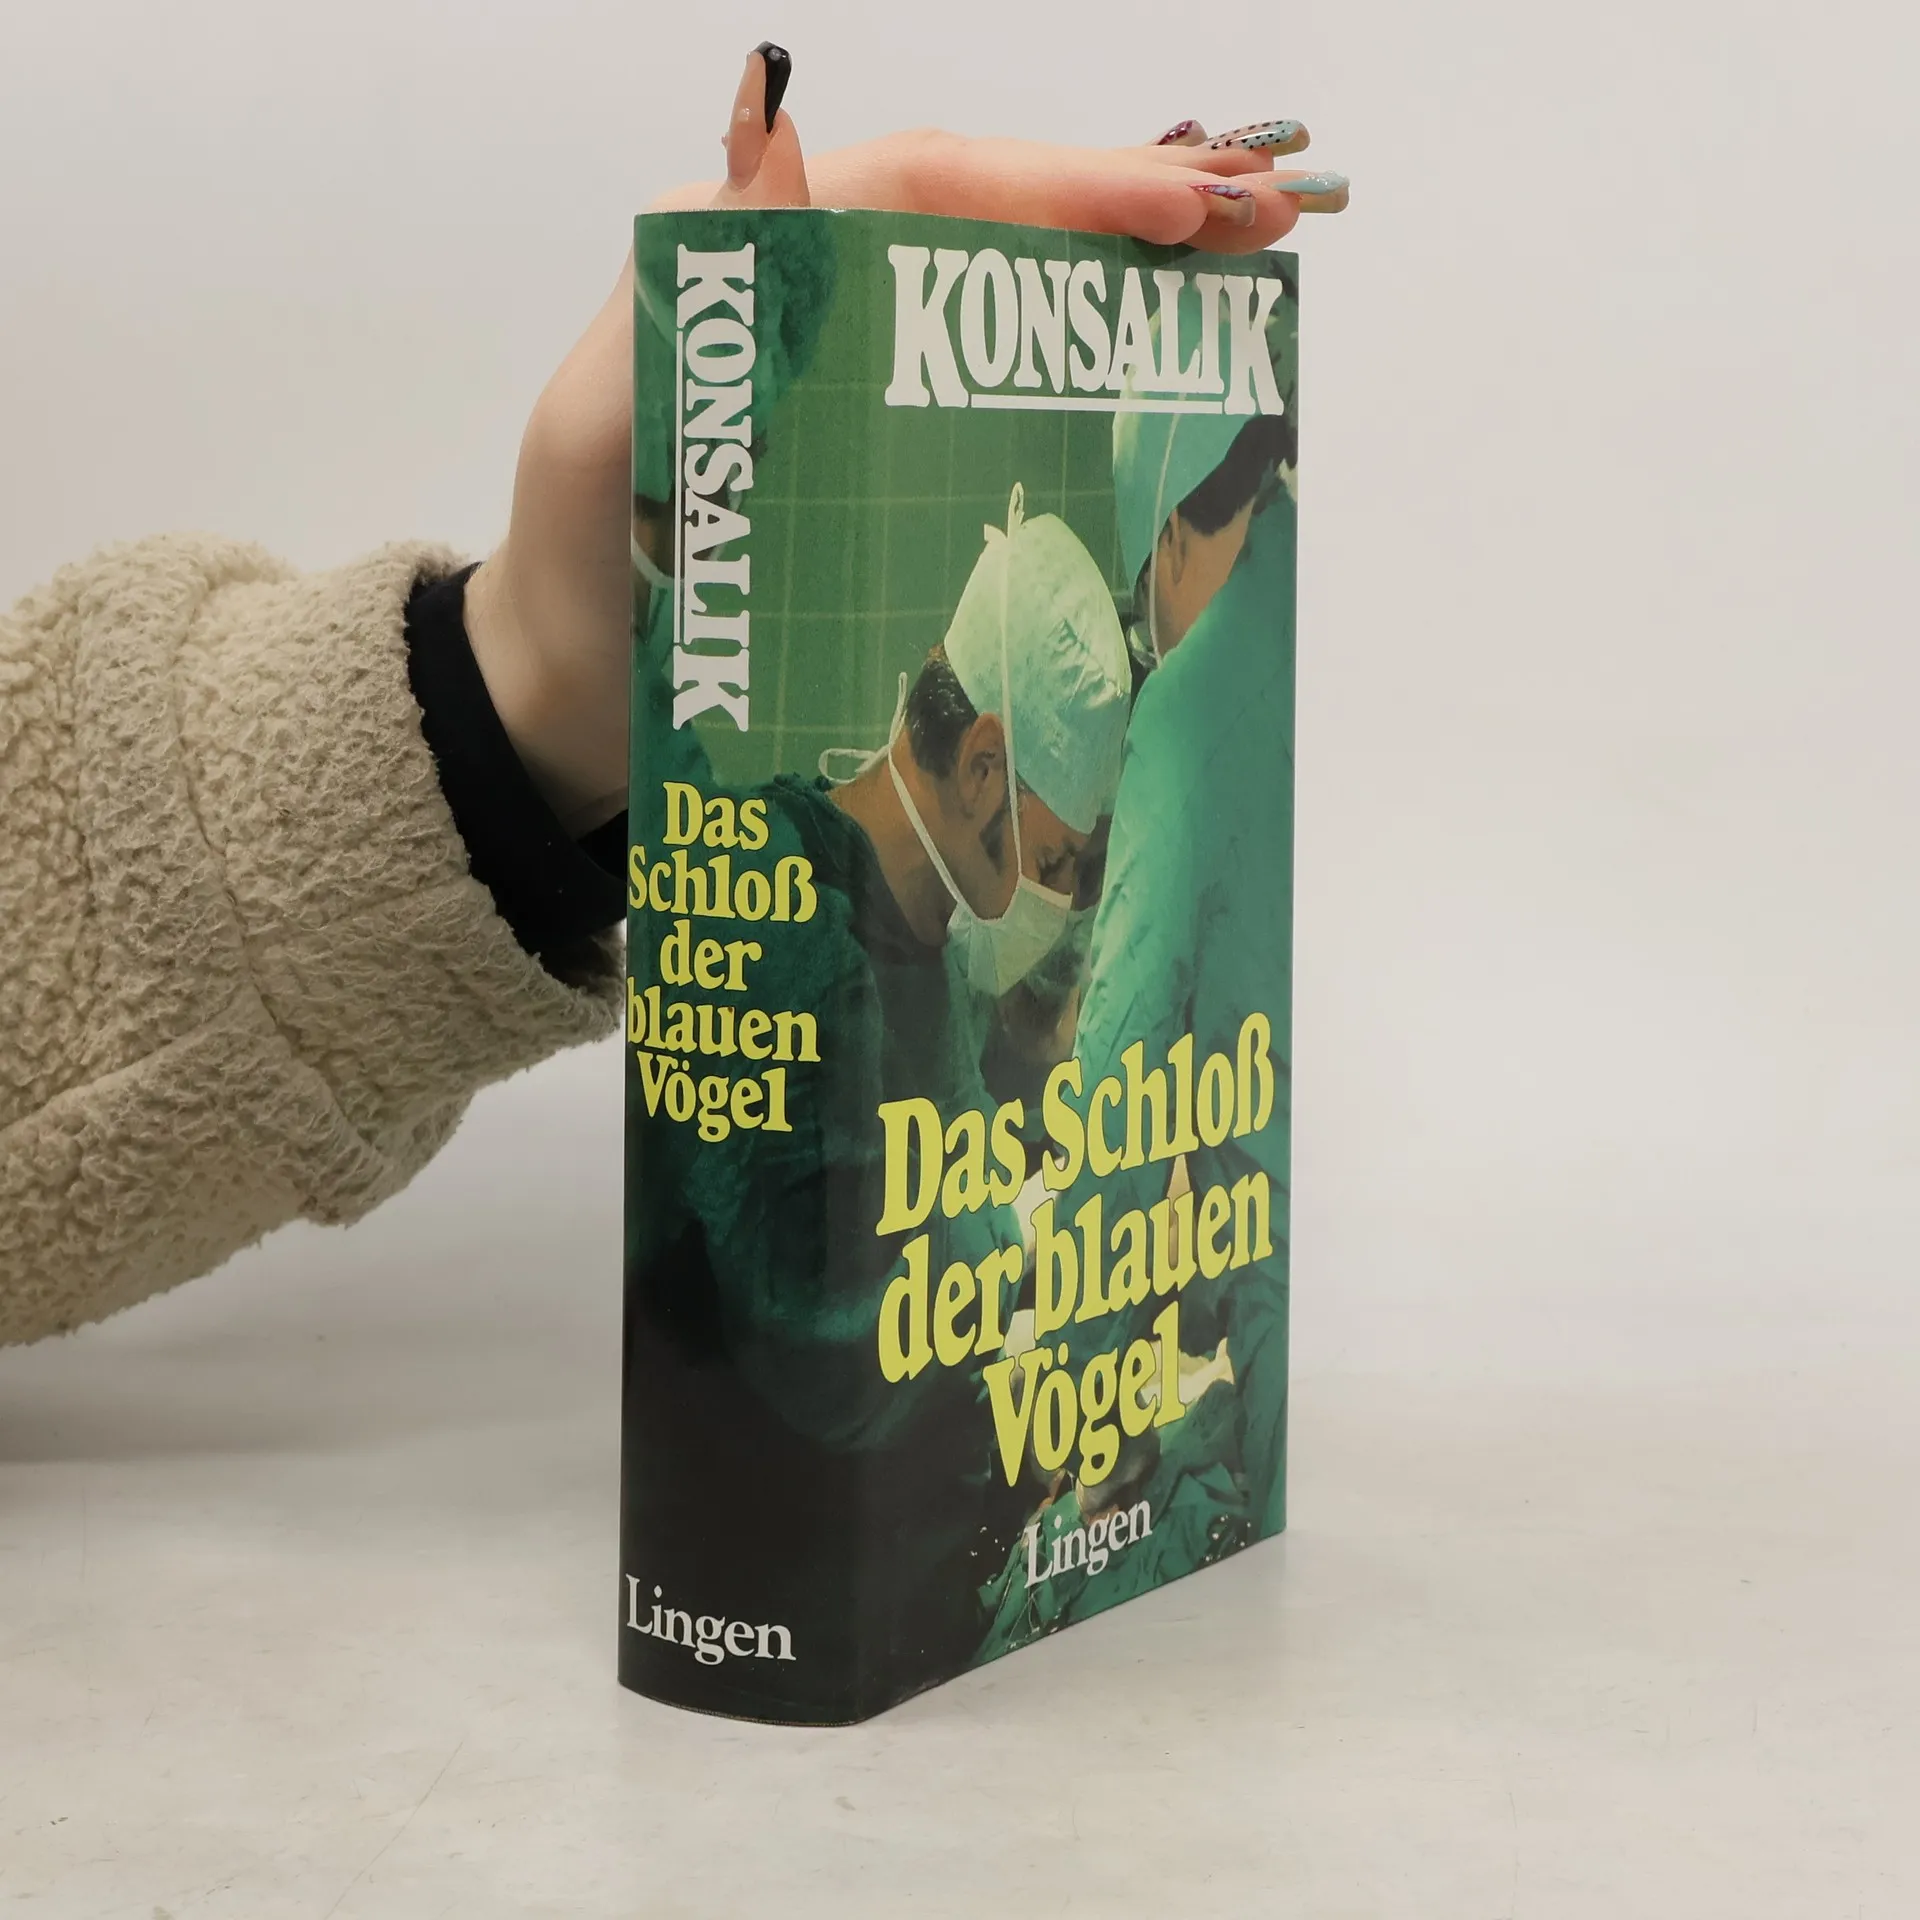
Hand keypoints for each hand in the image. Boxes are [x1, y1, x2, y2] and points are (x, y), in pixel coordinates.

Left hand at [466, 48, 1347, 834]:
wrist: (574, 696)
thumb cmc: (579, 572)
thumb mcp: (606, 427)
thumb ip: (686, 301)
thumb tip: (776, 138)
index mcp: (748, 260)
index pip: (925, 186)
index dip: (1057, 184)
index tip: (1177, 205)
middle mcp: (813, 292)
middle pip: (987, 216)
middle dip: (1128, 202)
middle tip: (1261, 214)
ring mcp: (858, 371)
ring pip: (1007, 288)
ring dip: (1130, 267)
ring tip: (1248, 262)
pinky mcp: (882, 448)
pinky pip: (997, 385)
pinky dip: (1086, 360)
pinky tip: (1166, 359)